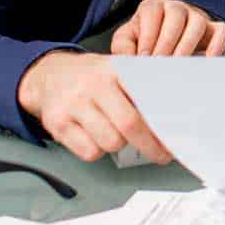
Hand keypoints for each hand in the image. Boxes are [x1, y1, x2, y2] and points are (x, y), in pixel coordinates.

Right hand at [17, 51, 172, 163]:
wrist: (47, 75)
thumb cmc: (92, 78)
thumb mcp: (118, 71)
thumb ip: (143, 87)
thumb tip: (176, 113)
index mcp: (115, 70)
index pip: (147, 98)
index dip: (164, 121)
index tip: (177, 137)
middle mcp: (93, 85)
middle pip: (130, 125)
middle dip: (151, 146)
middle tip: (162, 155)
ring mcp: (73, 104)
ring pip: (110, 142)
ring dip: (119, 145)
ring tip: (116, 133)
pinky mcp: (57, 124)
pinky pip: (89, 152)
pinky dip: (97, 151)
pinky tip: (95, 137)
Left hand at [110, 0, 224, 57]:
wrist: (162, 41)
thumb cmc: (143, 40)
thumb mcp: (127, 39)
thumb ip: (122, 48)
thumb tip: (127, 60)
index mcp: (153, 6)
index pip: (152, 12)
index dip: (148, 35)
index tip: (144, 58)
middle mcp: (176, 7)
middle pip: (176, 16)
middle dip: (167, 43)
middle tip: (161, 64)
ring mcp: (196, 16)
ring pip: (198, 22)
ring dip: (188, 45)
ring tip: (179, 66)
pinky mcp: (212, 28)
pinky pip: (220, 31)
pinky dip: (217, 44)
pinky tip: (208, 60)